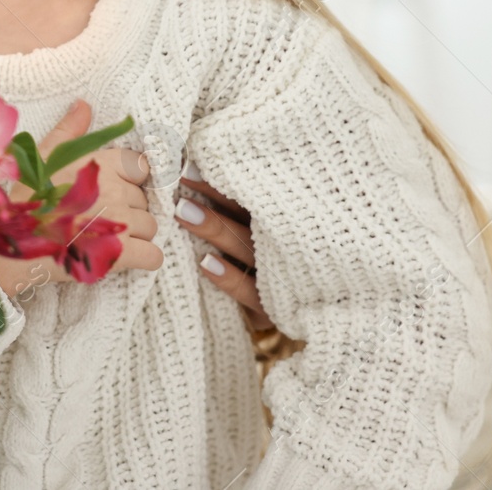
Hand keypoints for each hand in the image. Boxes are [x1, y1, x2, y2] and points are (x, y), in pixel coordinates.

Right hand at [0, 99, 162, 298]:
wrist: (11, 248)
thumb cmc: (27, 202)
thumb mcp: (43, 157)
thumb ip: (69, 130)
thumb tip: (84, 103)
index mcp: (101, 163)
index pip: (140, 167)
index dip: (130, 181)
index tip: (112, 192)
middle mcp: (114, 188)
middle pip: (144, 200)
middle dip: (130, 210)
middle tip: (102, 219)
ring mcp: (119, 221)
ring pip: (150, 226)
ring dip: (136, 235)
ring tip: (108, 240)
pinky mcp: (120, 253)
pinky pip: (153, 255)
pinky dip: (145, 259)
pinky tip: (125, 257)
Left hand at [176, 170, 275, 332]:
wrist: (310, 324)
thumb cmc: (267, 270)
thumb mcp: (256, 236)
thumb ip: (232, 210)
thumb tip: (189, 176)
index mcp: (278, 225)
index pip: (249, 197)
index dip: (218, 182)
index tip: (188, 166)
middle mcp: (283, 246)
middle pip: (248, 215)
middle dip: (215, 196)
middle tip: (182, 178)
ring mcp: (282, 276)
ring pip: (247, 248)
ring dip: (215, 230)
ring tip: (184, 213)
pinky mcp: (276, 308)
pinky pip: (251, 291)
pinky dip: (229, 278)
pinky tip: (206, 263)